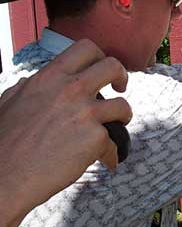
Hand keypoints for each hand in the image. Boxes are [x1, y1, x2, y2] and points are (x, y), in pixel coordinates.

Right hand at [0, 40, 131, 223]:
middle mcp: (70, 90)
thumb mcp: (10, 101)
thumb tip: (33, 82)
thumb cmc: (4, 143)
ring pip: (123, 106)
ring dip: (125, 116)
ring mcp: (85, 113)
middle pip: (112, 67)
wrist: (5, 178)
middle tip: (121, 87)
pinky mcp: (96, 138)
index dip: (99, 57)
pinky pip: (113, 144)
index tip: (101, 70)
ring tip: (119, 125)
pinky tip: (105, 161)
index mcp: (49, 78)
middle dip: (122, 76)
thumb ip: (29, 88)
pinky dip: (111, 155)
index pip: (84, 48)